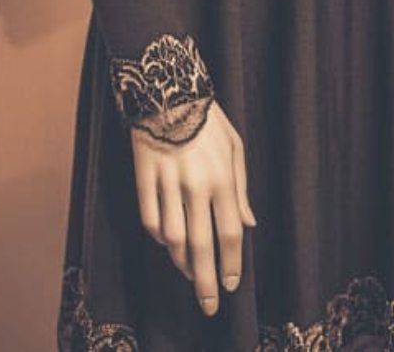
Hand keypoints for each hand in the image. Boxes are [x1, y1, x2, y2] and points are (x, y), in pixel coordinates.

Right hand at [132, 101, 256, 316]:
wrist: (167, 89)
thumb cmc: (207, 119)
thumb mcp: (234, 147)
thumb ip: (241, 188)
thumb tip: (249, 224)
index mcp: (222, 177)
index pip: (229, 232)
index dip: (231, 263)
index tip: (231, 285)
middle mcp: (195, 184)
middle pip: (200, 244)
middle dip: (205, 280)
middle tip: (208, 305)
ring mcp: (167, 182)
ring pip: (171, 237)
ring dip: (181, 262)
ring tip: (189, 274)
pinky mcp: (144, 177)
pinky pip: (149, 219)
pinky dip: (157, 237)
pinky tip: (166, 243)